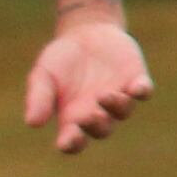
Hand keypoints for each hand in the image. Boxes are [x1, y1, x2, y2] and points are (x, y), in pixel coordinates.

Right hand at [22, 16, 153, 155]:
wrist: (86, 32)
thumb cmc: (61, 60)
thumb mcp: (43, 75)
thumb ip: (39, 97)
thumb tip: (32, 123)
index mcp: (73, 117)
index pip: (74, 140)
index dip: (71, 144)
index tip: (65, 142)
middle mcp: (98, 113)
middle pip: (101, 130)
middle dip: (96, 125)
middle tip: (89, 115)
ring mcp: (119, 98)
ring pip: (122, 111)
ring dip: (115, 107)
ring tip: (104, 95)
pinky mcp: (136, 80)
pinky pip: (143, 91)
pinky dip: (141, 91)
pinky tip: (136, 87)